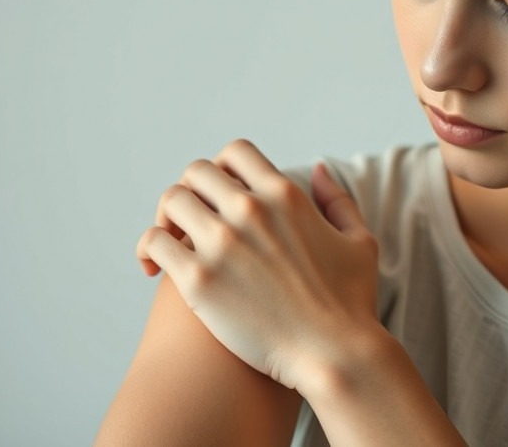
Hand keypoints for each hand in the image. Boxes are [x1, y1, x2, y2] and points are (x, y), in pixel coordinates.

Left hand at [136, 139, 378, 390]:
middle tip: (188, 219)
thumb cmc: (350, 305)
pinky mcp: (200, 279)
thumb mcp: (359, 241)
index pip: (235, 152)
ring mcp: (222, 243)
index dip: (222, 168)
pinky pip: (155, 242)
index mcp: (284, 196)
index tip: (218, 193)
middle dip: (190, 191)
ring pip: (171, 201)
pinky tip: (152, 267)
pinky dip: (149, 249)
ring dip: (165, 217)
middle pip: (196, 173)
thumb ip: (338, 200)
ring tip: (168, 241)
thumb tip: (317, 169)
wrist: (334, 356)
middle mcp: (251, 211)